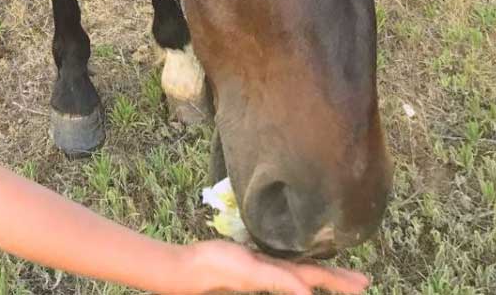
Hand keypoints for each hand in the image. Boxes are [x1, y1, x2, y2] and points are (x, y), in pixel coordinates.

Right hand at [175, 240, 369, 294]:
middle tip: (363, 282)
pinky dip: (293, 273)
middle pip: (312, 274)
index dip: (338, 280)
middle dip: (337, 279)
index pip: (316, 275)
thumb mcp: (253, 274)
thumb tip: (308, 292)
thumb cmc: (219, 268)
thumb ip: (280, 282)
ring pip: (299, 271)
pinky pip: (279, 268)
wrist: (189, 268)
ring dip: (321, 275)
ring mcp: (263, 267)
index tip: (363, 283)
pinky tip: (297, 273)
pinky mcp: (250, 262)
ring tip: (343, 280)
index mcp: (280, 274)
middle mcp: (275, 271)